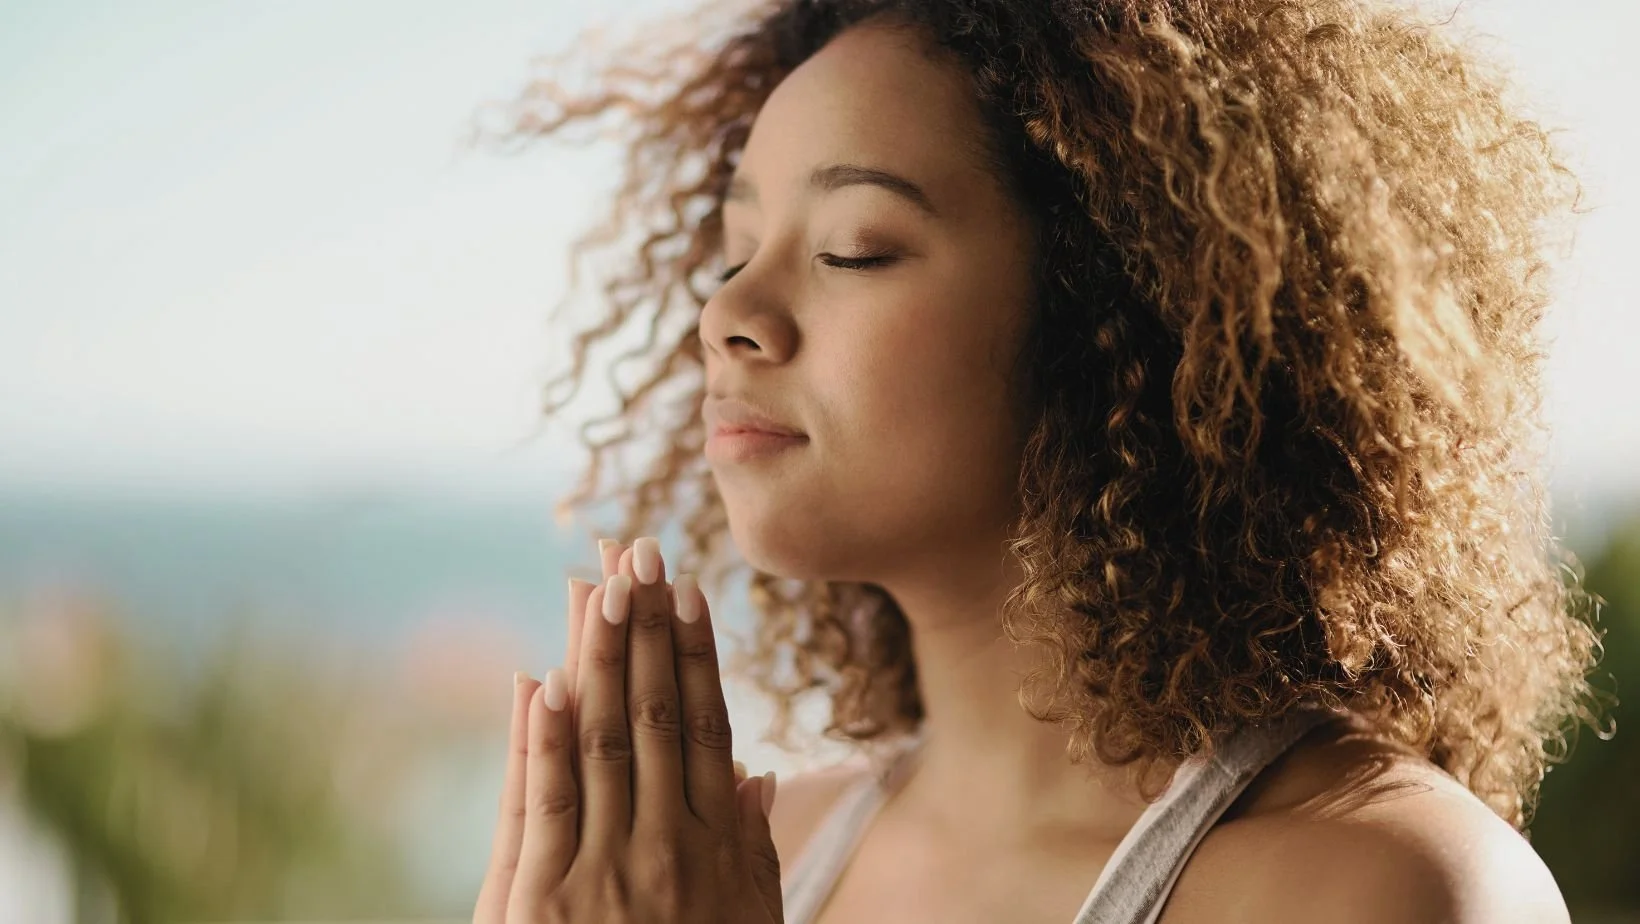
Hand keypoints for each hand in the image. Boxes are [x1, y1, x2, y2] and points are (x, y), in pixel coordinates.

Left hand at [474, 540, 770, 923]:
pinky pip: (544, 806)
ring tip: (598, 585)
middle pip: (658, 717)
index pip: (709, 729)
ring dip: (600, 657)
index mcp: (719, 850)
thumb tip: (759, 774)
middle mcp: (668, 849)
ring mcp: (606, 874)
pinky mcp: (542, 904)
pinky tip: (543, 682)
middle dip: (647, 629)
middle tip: (640, 552)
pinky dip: (542, 740)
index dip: (699, 655)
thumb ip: (754, 849)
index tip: (689, 591)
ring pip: (605, 742)